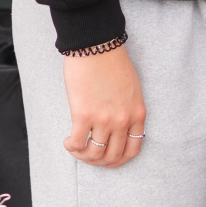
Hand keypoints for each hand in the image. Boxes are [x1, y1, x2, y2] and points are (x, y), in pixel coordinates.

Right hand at [62, 45, 145, 169]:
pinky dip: (71, 147)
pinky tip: (67, 141)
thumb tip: (115, 128)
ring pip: (94, 154)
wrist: (96, 45)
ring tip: (75, 148)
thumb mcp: (132, 90)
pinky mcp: (83, 115)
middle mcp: (123, 121)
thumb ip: (128, 110)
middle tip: (88, 156)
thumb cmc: (112, 62)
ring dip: (82, 156)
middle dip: (99, 161)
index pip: (133, 150)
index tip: (109, 160)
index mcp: (138, 114)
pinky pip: (77, 143)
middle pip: (112, 155)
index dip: (119, 160)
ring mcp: (104, 120)